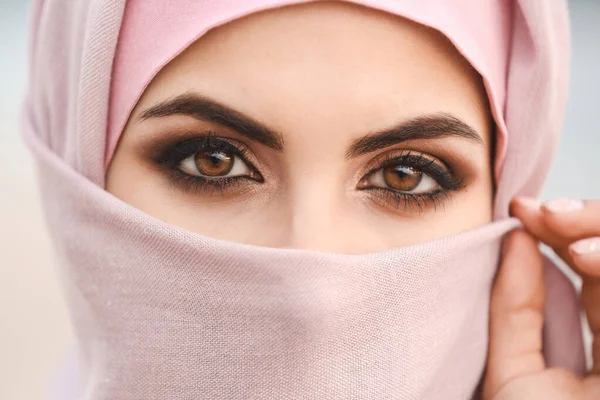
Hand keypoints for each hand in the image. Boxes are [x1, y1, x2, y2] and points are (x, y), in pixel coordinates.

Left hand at [482, 198, 599, 399]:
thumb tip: (517, 237)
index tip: (521, 209)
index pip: (592, 278)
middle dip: (588, 223)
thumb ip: (516, 310)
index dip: (562, 235)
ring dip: (599, 231)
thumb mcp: (511, 372)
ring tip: (558, 225)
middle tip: (543, 211)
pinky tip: (583, 254)